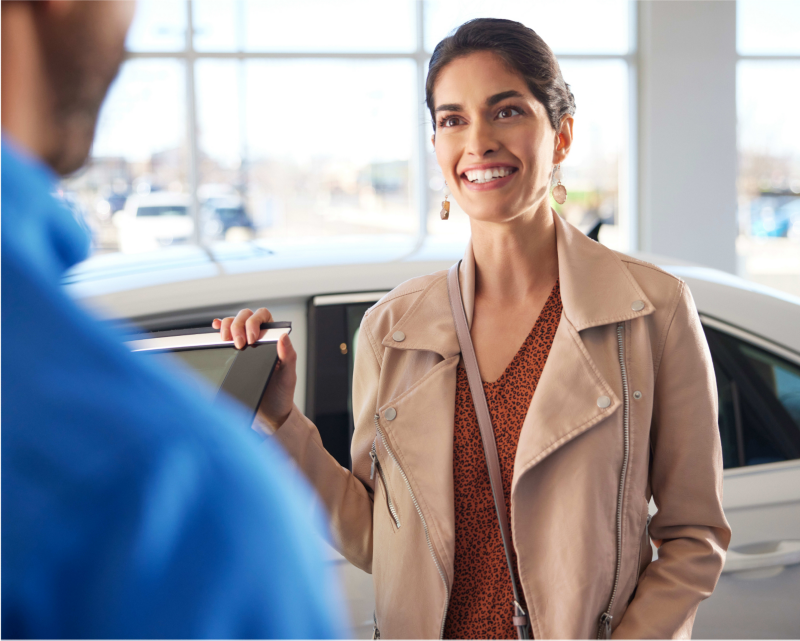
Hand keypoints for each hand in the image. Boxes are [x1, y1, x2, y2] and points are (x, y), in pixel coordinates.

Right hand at [213, 308, 296, 428]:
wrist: (268, 413)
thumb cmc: (280, 393)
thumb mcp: (287, 376)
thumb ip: (288, 356)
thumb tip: (283, 336)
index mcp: (273, 339)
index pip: (263, 316)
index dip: (254, 321)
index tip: (251, 338)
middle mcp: (258, 338)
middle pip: (244, 316)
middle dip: (238, 325)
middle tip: (238, 345)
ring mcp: (242, 344)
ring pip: (231, 323)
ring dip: (226, 327)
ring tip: (226, 341)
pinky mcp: (230, 354)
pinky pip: (222, 335)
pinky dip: (217, 329)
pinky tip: (215, 330)